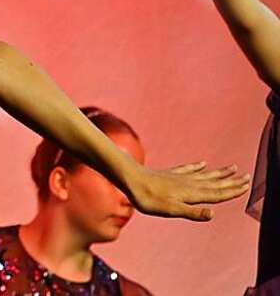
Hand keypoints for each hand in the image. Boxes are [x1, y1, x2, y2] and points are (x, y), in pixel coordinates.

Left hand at [128, 160, 248, 220]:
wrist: (130, 179)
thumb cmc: (149, 198)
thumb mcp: (171, 210)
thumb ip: (192, 212)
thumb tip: (213, 214)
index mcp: (191, 194)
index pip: (217, 193)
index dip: (232, 191)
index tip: (247, 185)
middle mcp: (189, 184)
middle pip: (214, 183)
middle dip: (231, 181)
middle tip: (247, 176)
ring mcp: (179, 177)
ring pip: (205, 175)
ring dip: (219, 173)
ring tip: (232, 167)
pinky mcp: (170, 174)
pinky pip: (189, 169)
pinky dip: (198, 167)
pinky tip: (203, 163)